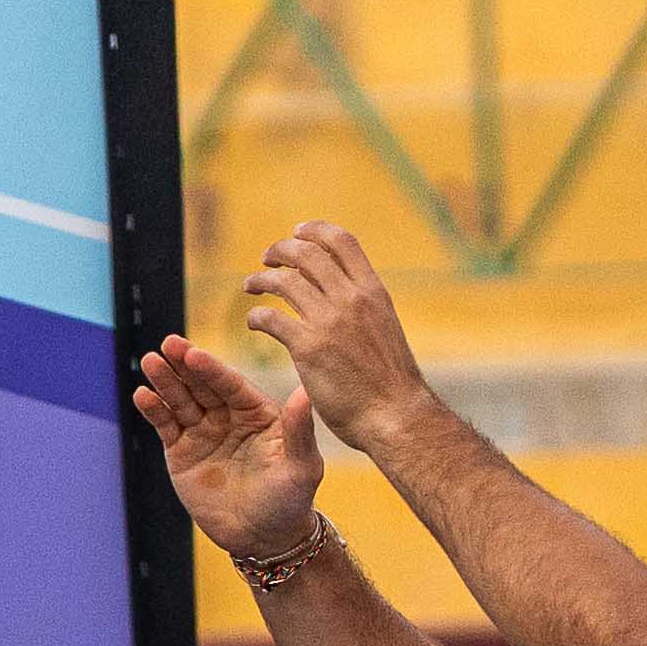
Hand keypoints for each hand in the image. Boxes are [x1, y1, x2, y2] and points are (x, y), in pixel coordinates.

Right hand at [131, 333, 328, 560]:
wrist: (264, 539)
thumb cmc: (290, 502)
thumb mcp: (301, 468)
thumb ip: (299, 430)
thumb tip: (306, 391)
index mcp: (258, 412)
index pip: (231, 385)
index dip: (213, 370)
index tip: (195, 354)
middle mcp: (228, 417)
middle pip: (202, 385)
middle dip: (185, 365)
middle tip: (168, 343)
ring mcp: (203, 433)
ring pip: (181, 400)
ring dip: (165, 381)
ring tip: (150, 362)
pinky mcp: (182, 452)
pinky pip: (166, 426)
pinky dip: (154, 410)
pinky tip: (143, 395)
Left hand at [238, 220, 425, 452]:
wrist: (396, 415)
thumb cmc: (391, 382)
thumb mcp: (385, 328)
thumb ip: (363, 307)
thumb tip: (344, 293)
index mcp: (373, 291)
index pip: (342, 241)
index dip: (315, 230)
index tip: (298, 232)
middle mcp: (351, 299)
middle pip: (306, 254)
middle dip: (281, 250)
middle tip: (267, 258)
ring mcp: (329, 322)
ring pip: (284, 281)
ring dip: (261, 279)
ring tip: (250, 286)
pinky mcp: (308, 348)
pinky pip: (270, 318)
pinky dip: (256, 316)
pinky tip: (254, 323)